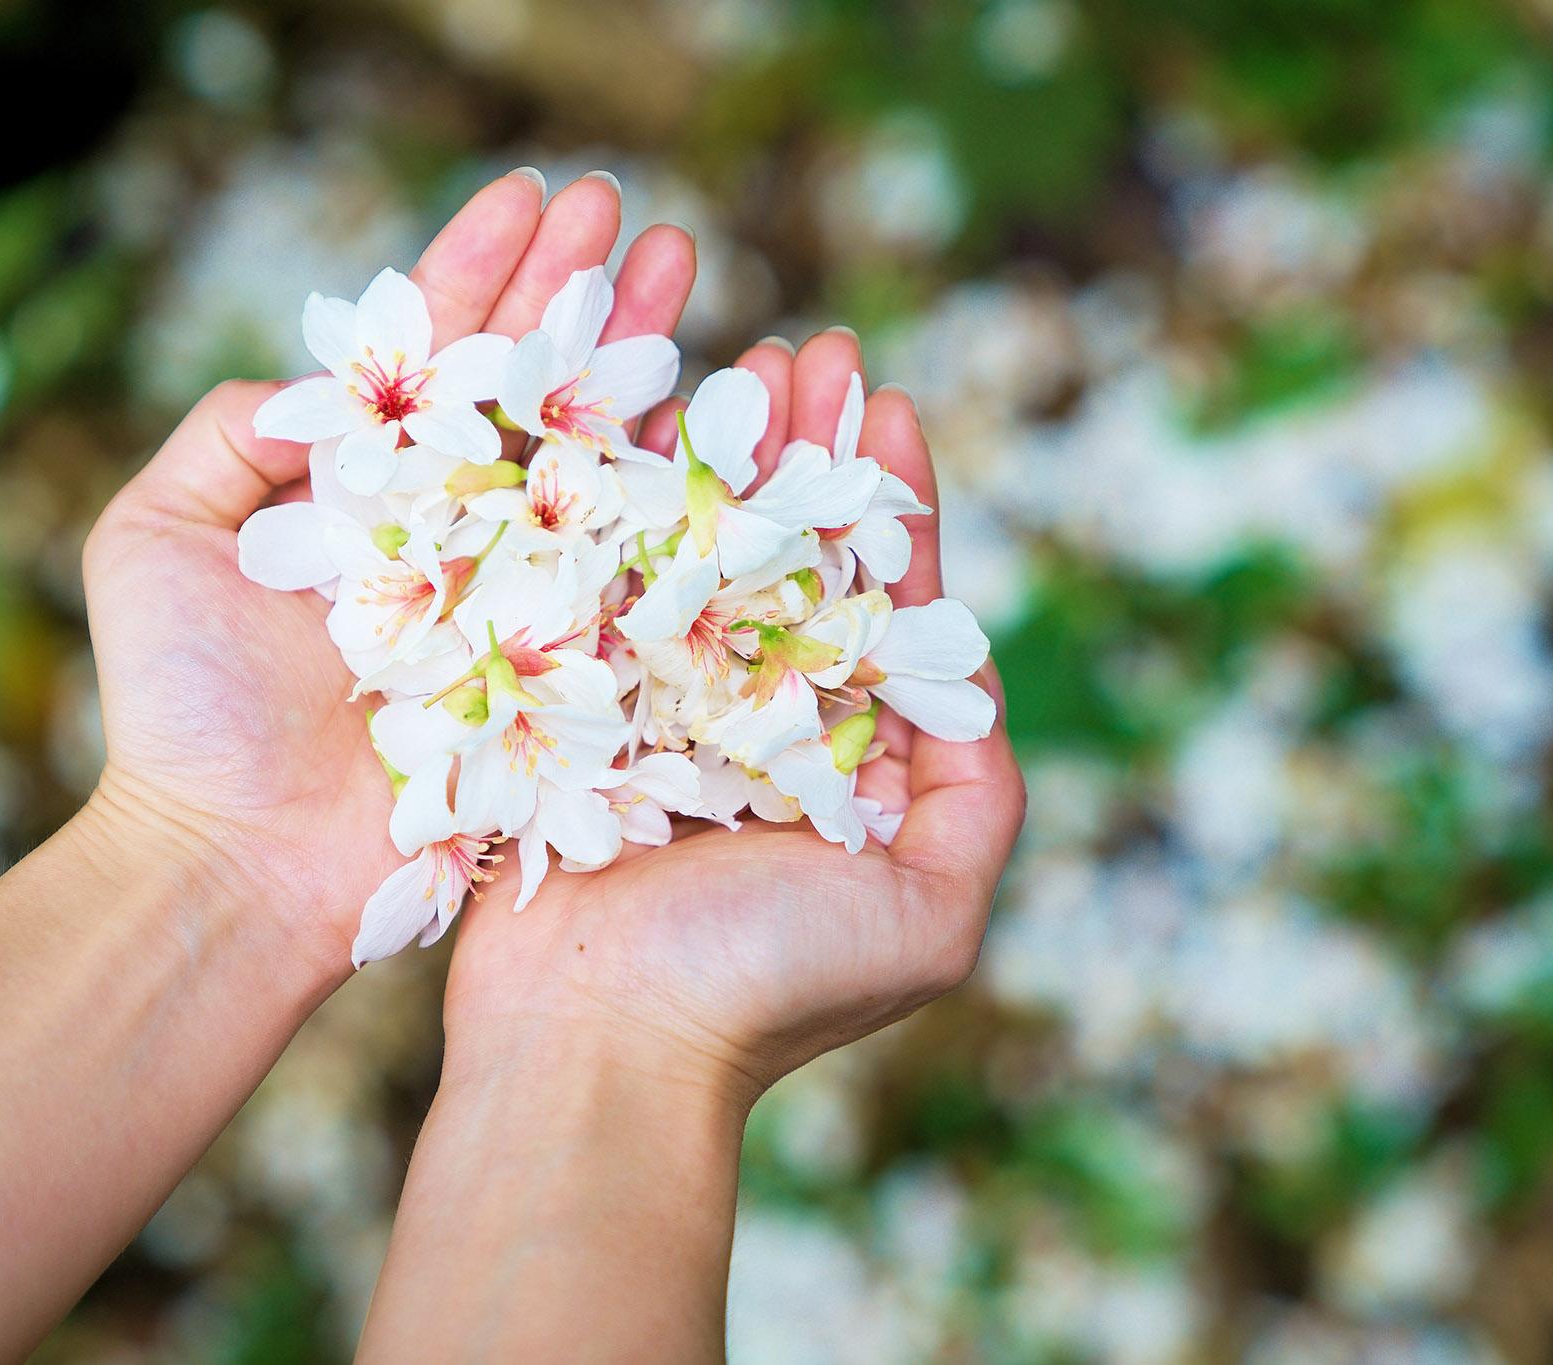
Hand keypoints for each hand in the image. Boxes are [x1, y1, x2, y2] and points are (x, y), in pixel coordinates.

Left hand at [80, 170, 698, 970]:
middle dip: (581, 295)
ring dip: (643, 364)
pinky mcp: (563, 672)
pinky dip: (682, 500)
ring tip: (689, 270)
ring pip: (593, 460)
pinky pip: (634, 576)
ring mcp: (515, 598)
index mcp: (367, 488)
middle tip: (633, 211)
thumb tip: (313, 378)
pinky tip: (726, 418)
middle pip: (531, 389)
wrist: (233, 859)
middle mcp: (452, 531)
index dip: (484, 271)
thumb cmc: (180, 708)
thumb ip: (225, 436)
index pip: (436, 357)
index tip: (536, 193)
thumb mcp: (154, 536)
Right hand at [442, 328, 1025, 1106]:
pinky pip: (599, 589)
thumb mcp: (928, 917)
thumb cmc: (762, 991)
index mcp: (842, 759)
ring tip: (740, 355)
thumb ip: (974, 802)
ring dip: (720, 455)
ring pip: (695, 554)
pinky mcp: (569, 710)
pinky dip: (616, 507)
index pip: (883, 605)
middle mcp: (752, 723)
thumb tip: (983, 680)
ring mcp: (657, 710)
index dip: (894, 504)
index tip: (894, 407)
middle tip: (817, 349)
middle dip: (808, 453)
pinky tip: (631, 421)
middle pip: (789, 557)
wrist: (590, 1049)